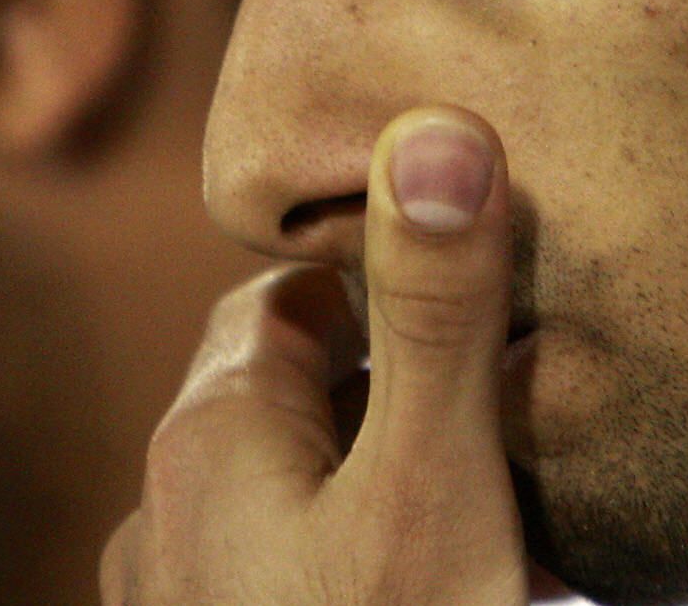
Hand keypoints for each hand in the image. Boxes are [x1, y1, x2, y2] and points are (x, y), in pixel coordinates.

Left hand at [105, 107, 532, 605]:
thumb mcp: (428, 484)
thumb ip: (435, 317)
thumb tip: (435, 128)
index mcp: (207, 433)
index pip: (294, 296)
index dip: (391, 276)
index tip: (484, 277)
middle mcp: (164, 511)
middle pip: (298, 396)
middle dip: (403, 381)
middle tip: (524, 387)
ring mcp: (177, 600)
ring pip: (299, 493)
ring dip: (386, 476)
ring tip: (508, 488)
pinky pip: (293, 570)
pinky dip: (365, 552)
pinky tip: (448, 574)